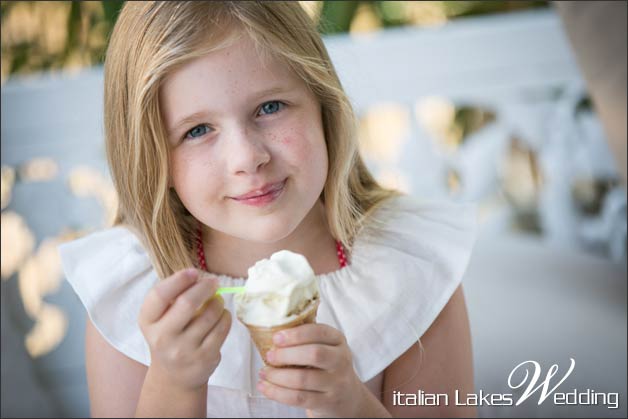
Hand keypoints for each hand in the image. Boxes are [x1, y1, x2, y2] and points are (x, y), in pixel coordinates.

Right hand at [138, 268, 231, 390]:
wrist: (174, 376)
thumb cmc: (169, 336)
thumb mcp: (160, 319)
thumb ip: (173, 297)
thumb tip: (200, 278)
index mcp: (148, 322)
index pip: (159, 295)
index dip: (179, 279)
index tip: (193, 272)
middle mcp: (162, 338)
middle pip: (187, 303)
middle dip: (204, 287)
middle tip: (213, 282)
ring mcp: (184, 350)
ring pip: (210, 314)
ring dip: (218, 302)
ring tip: (217, 301)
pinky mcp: (204, 357)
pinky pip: (222, 327)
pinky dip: (225, 316)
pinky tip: (221, 316)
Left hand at [256, 324, 369, 416]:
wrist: (347, 397)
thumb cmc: (327, 366)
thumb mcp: (325, 347)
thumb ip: (305, 338)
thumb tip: (271, 330)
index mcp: (338, 340)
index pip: (319, 332)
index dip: (296, 334)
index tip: (276, 337)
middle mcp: (340, 360)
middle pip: (314, 354)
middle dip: (287, 354)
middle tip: (269, 355)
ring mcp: (336, 383)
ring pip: (303, 379)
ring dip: (278, 376)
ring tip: (264, 372)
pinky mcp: (327, 402)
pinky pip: (299, 398)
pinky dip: (278, 392)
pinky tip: (265, 387)